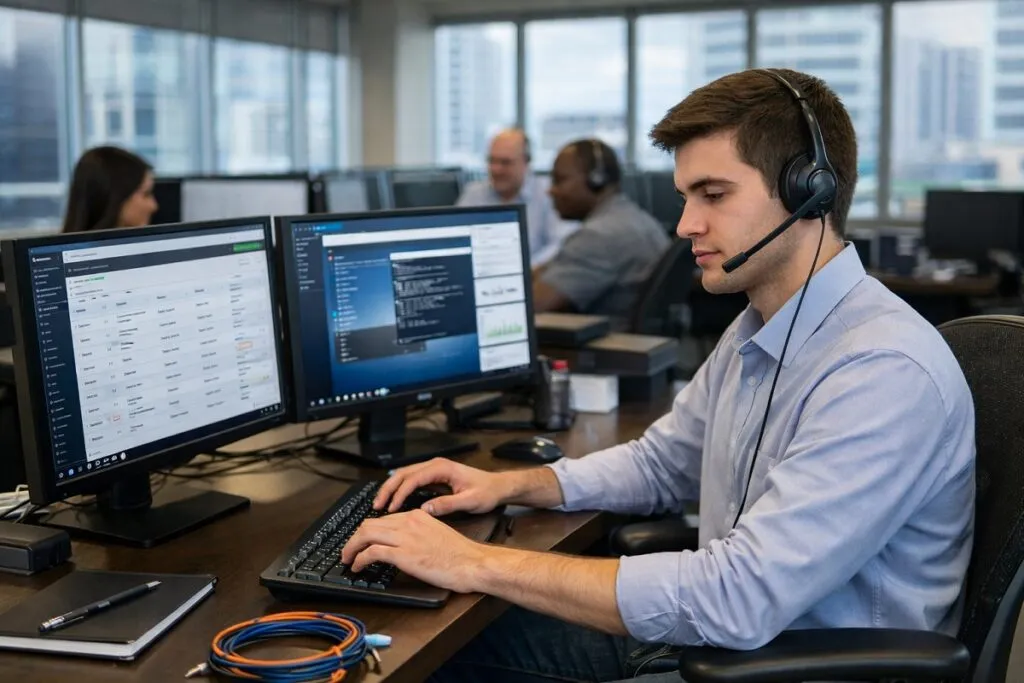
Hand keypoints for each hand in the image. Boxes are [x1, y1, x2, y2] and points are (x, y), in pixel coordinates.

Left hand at [341, 509, 486, 592]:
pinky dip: (359, 559)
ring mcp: (405, 537)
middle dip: (354, 538)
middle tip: (348, 550)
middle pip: (369, 524)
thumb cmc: (461, 554)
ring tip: (347, 558)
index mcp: (418, 516)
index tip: (363, 541)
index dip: (369, 531)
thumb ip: (420, 534)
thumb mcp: (438, 534)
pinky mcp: (403, 554)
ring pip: (365, 534)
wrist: (472, 562)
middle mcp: (409, 522)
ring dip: (351, 547)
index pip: (384, 519)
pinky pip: (371, 553)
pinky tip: (357, 566)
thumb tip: (406, 544)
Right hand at [374, 457, 504, 516]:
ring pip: (404, 475)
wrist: (498, 486)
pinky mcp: (433, 476)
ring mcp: (433, 469)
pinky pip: (411, 480)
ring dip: (391, 488)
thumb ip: (448, 504)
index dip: (399, 494)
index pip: (412, 479)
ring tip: (380, 505)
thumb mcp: (470, 501)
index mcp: (441, 468)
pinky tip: (393, 501)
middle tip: (376, 506)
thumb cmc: (486, 492)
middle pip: (403, 474)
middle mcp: (435, 465)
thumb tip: (424, 509)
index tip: (390, 509)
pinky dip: (399, 489)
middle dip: (387, 489)